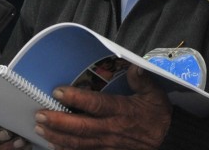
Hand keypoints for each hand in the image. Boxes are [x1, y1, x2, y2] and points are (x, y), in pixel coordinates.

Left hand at [34, 65, 171, 149]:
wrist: (168, 140)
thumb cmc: (159, 115)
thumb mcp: (155, 93)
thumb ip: (142, 79)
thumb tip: (134, 66)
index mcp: (122, 111)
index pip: (95, 104)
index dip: (76, 98)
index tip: (58, 91)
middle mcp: (112, 129)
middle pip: (80, 127)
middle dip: (58, 121)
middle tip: (39, 114)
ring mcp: (108, 144)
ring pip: (78, 143)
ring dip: (57, 136)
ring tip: (40, 128)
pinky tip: (54, 145)